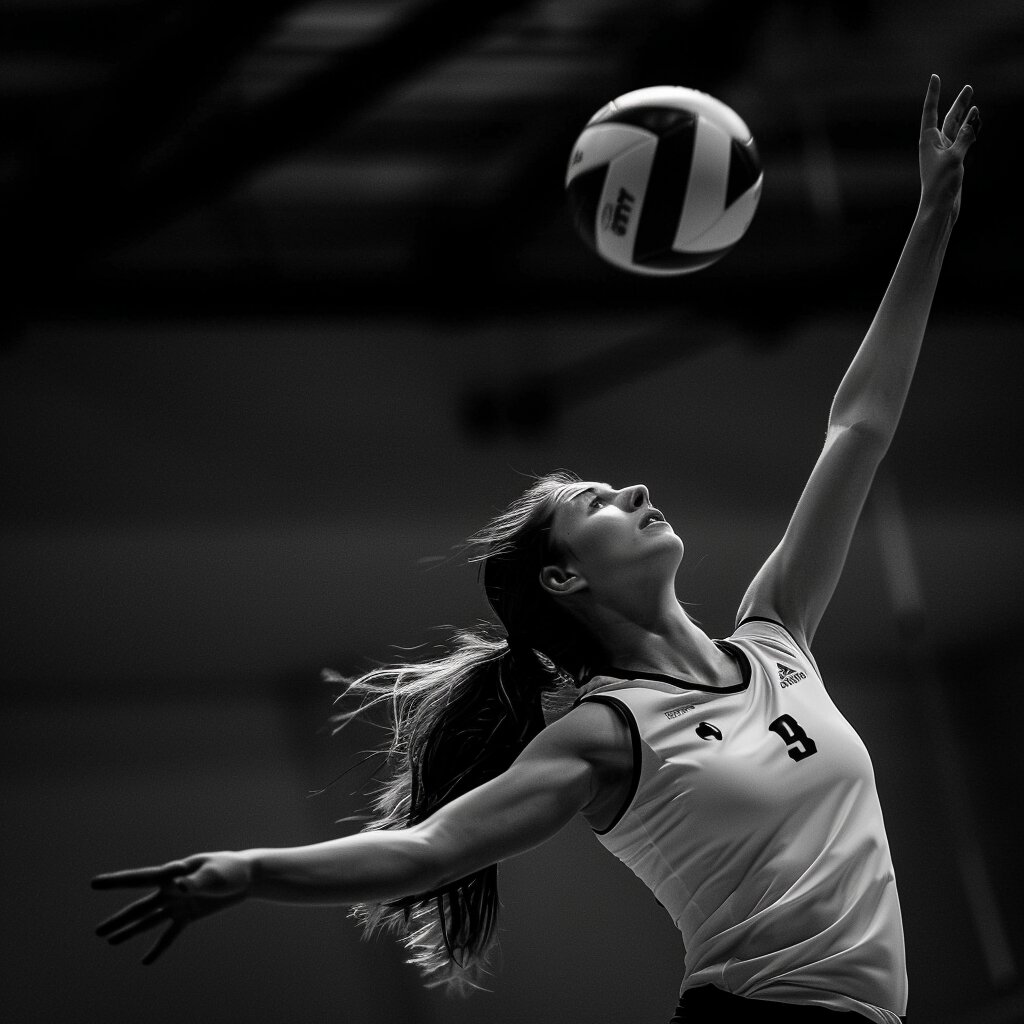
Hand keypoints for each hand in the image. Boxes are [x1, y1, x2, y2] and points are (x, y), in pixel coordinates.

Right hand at [92, 851, 251, 963]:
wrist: (247, 876)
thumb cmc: (230, 869)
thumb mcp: (214, 874)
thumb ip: (194, 881)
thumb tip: (176, 886)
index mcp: (173, 873)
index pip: (140, 879)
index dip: (116, 882)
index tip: (94, 884)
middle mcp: (171, 889)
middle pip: (140, 907)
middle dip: (119, 920)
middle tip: (96, 932)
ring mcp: (178, 903)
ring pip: (149, 921)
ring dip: (131, 932)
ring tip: (110, 941)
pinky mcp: (189, 915)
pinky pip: (170, 934)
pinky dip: (159, 948)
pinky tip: (146, 961)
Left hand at [919, 74, 979, 222]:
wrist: (940, 207)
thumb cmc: (941, 184)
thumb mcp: (954, 158)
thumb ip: (964, 138)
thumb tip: (972, 122)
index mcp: (928, 141)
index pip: (930, 111)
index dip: (933, 93)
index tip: (935, 76)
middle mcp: (934, 144)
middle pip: (948, 118)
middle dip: (959, 103)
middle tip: (969, 88)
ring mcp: (944, 153)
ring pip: (957, 129)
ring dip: (966, 116)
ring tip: (973, 103)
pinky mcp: (953, 161)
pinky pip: (963, 140)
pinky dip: (970, 130)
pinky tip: (976, 122)